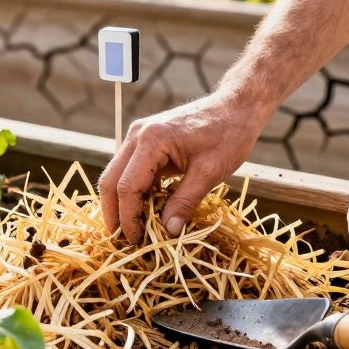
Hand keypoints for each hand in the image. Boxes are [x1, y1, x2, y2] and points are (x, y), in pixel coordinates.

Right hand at [98, 93, 258, 243]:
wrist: (236, 107)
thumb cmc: (228, 135)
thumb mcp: (209, 173)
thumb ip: (185, 202)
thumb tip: (168, 231)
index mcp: (151, 141)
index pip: (127, 187)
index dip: (128, 218)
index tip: (136, 240)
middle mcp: (138, 135)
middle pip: (111, 180)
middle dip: (114, 212)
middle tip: (122, 239)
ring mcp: (139, 135)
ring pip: (117, 175)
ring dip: (122, 203)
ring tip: (134, 228)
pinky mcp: (146, 140)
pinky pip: (131, 169)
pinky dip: (135, 191)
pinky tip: (146, 209)